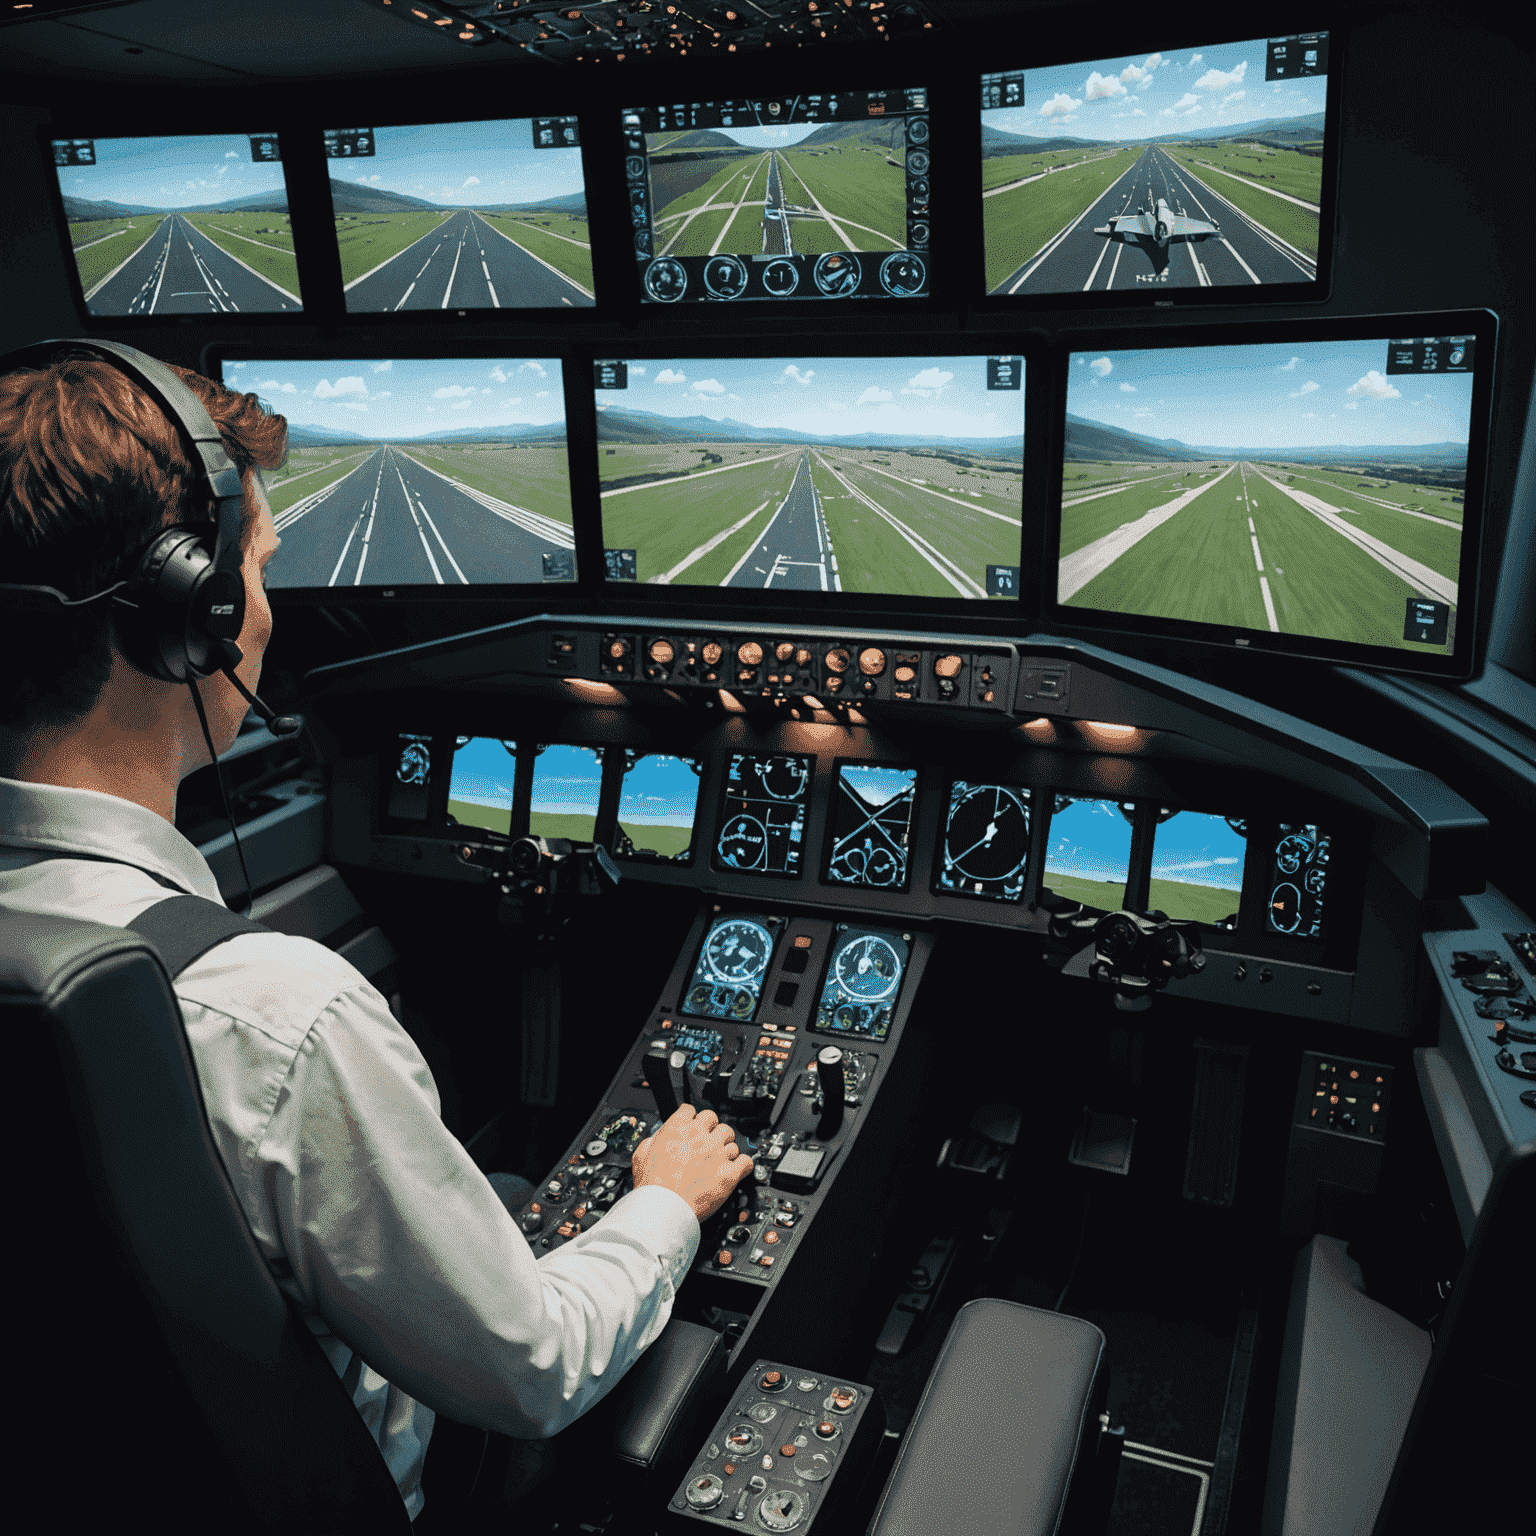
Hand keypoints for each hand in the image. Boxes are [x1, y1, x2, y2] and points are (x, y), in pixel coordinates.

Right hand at [631, 1104, 753, 1221]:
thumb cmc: (652, 1186)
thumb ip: (653, 1140)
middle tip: (709, 1142)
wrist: (663, 1209)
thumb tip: (658, 1137)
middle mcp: (700, 1137)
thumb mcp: (641, 1155)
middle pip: (715, 1120)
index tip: (693, 1125)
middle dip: (712, 1130)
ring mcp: (717, 1154)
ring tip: (720, 1159)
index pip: (691, 1110)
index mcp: (678, 1129)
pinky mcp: (729, 1173)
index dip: (692, 1118)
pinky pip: (746, 1161)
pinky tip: (737, 1168)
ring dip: (726, 1148)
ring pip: (732, 1140)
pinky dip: (743, 1165)